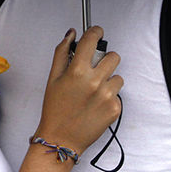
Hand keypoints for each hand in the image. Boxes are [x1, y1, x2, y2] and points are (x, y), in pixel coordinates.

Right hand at [36, 27, 122, 154]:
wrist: (61, 139)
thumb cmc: (55, 110)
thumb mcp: (52, 78)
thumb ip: (62, 53)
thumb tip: (71, 34)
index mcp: (78, 71)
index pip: (92, 40)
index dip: (96, 32)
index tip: (97, 33)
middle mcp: (95, 82)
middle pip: (113, 56)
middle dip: (104, 60)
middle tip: (94, 70)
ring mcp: (107, 96)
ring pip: (118, 76)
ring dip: (108, 80)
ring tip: (93, 91)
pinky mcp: (115, 108)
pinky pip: (118, 94)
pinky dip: (109, 97)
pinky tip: (95, 104)